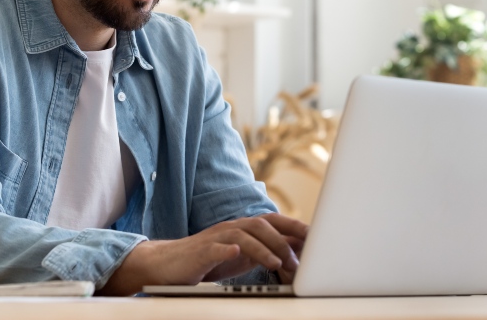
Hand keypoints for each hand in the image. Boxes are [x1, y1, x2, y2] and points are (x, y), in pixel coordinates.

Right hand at [99, 213, 307, 294]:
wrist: (169, 264)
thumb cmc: (207, 260)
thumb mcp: (242, 256)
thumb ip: (265, 251)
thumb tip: (296, 253)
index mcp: (243, 229)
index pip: (274, 221)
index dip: (295, 227)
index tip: (318, 238)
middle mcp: (232, 228)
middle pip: (262, 224)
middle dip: (284, 239)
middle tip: (300, 259)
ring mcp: (216, 238)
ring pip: (243, 234)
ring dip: (264, 248)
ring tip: (278, 264)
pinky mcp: (201, 251)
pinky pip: (216, 247)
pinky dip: (228, 249)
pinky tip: (237, 253)